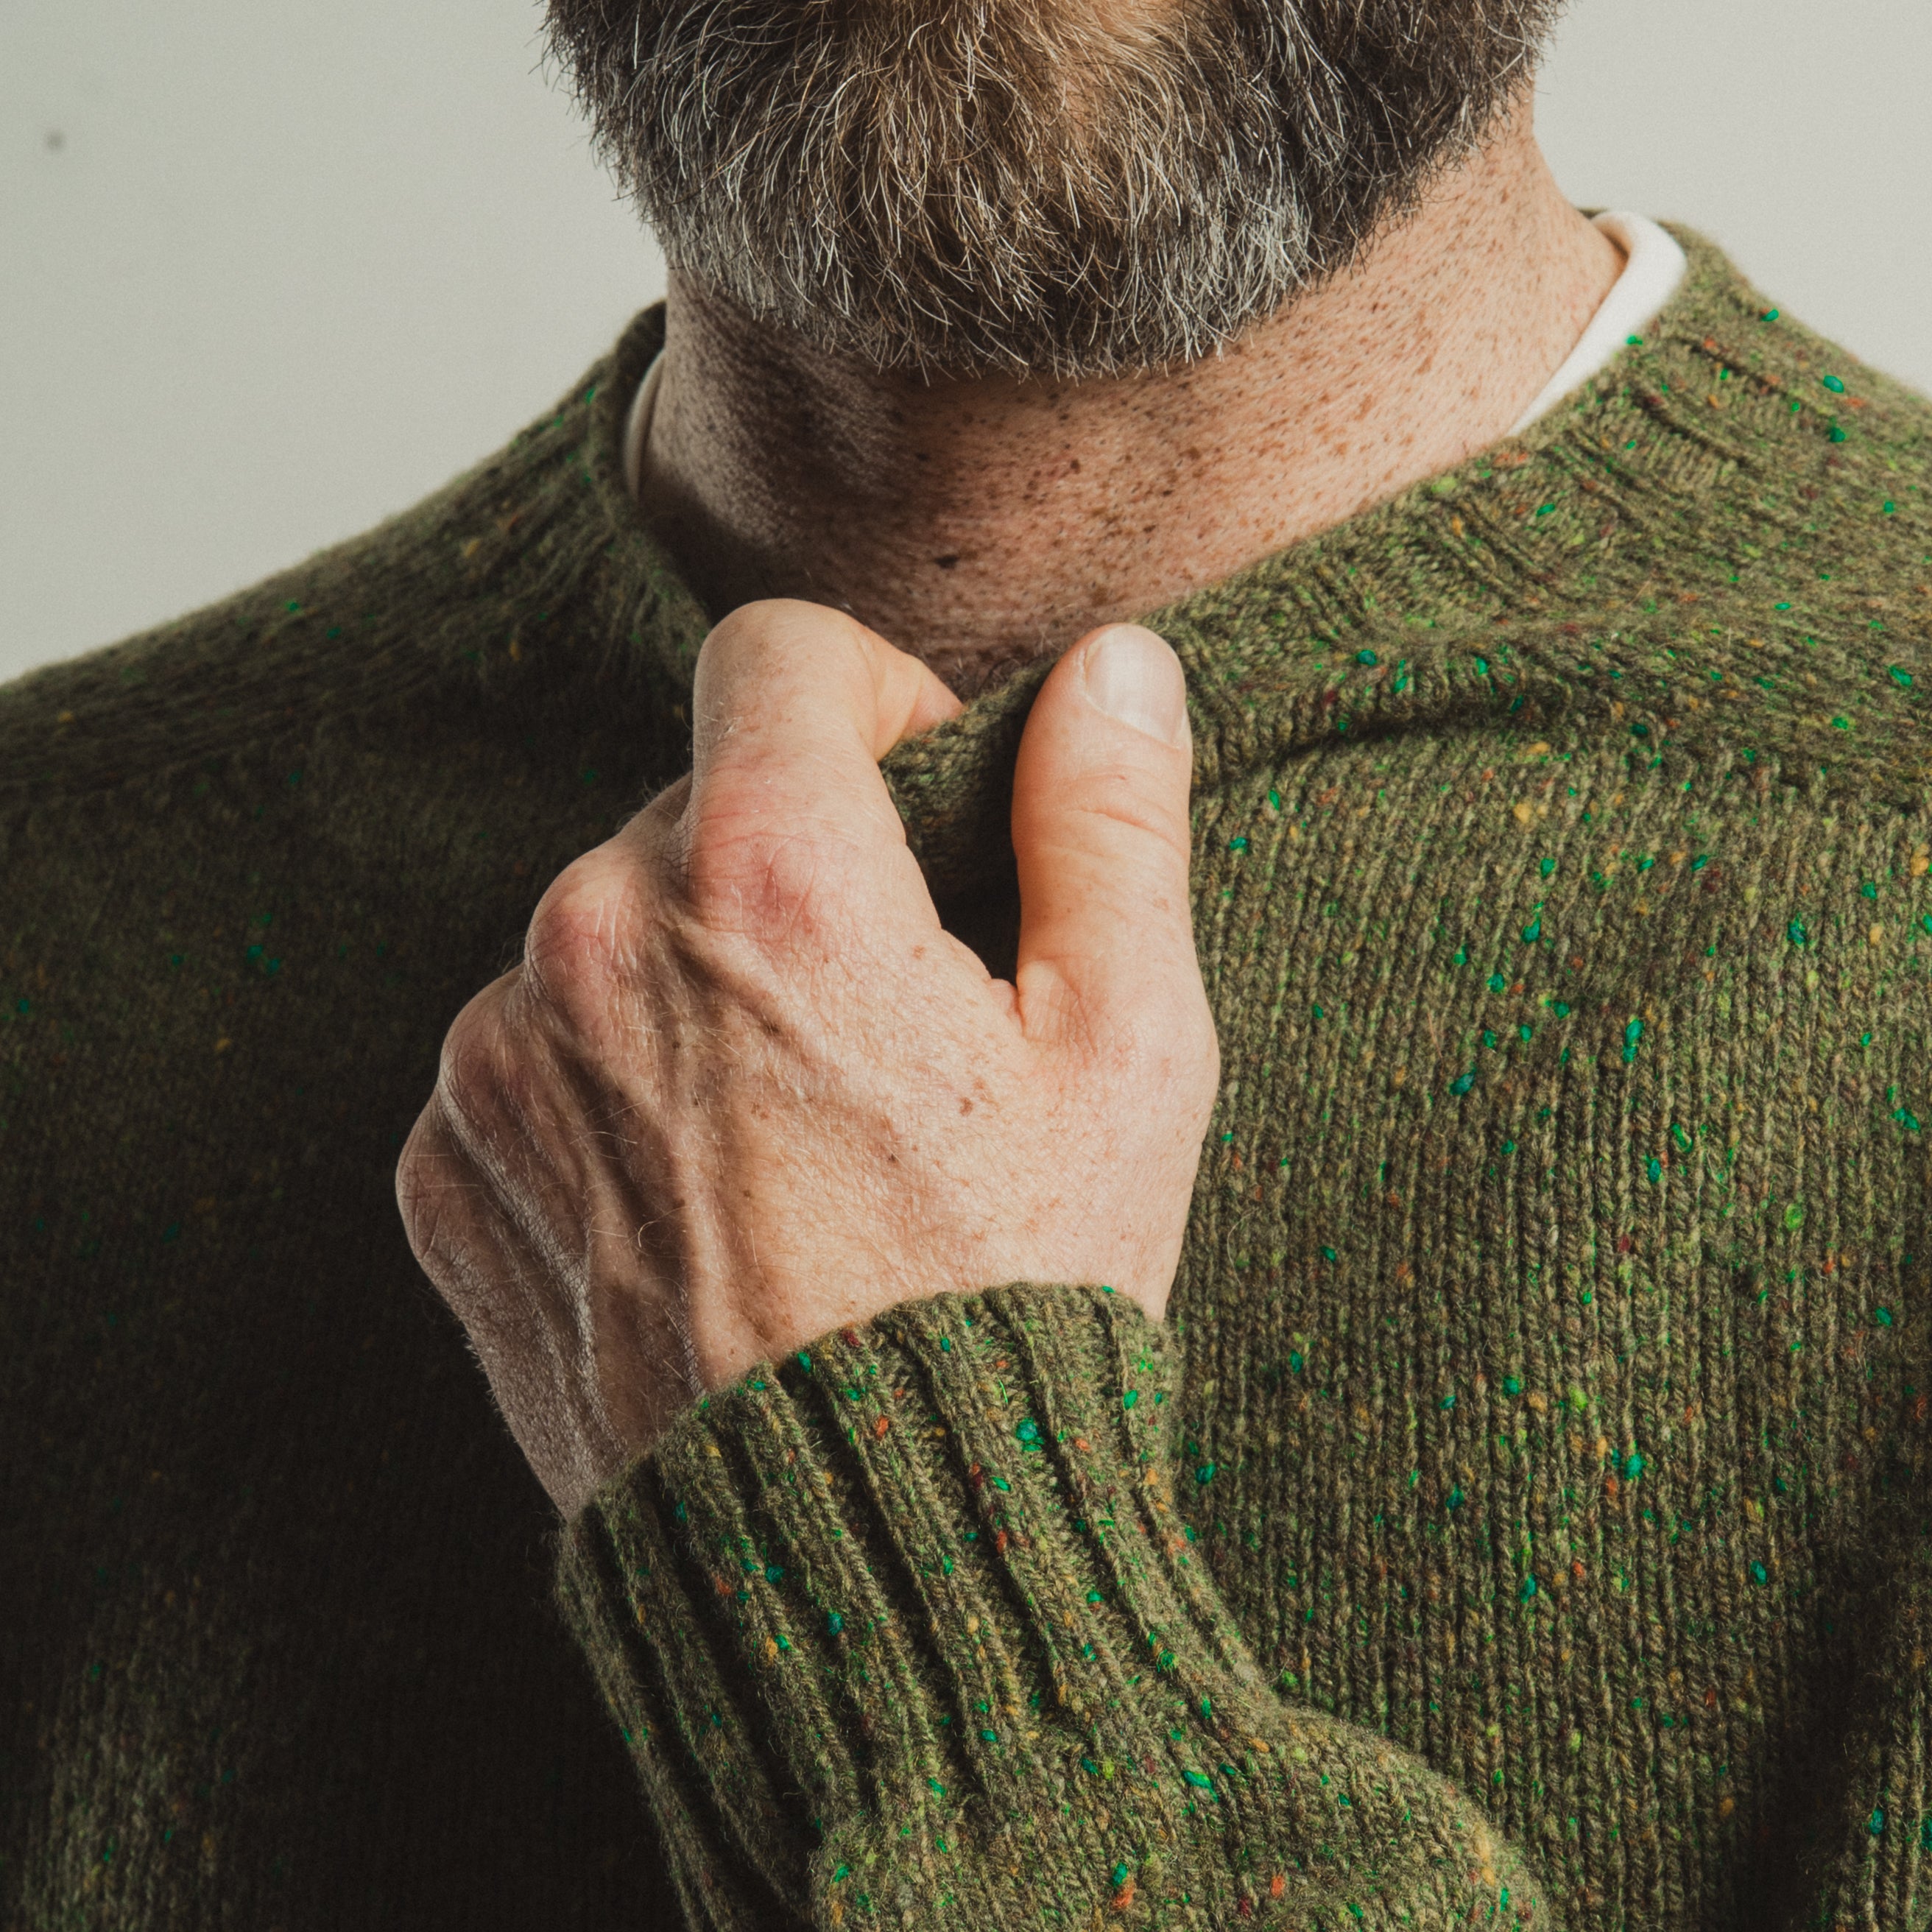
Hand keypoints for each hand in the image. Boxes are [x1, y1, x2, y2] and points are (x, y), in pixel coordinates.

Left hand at [395, 600, 1218, 1515]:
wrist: (861, 1566)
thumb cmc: (1016, 1303)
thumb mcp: (1127, 1058)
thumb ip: (1109, 827)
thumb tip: (1117, 667)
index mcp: (769, 883)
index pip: (777, 655)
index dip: (874, 700)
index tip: (922, 806)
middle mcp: (589, 942)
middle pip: (695, 799)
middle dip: (797, 862)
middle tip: (889, 1020)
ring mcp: (494, 1063)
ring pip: (602, 923)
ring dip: (694, 973)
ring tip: (797, 1129)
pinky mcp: (444, 1170)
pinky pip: (523, 1047)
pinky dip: (604, 1080)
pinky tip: (702, 1194)